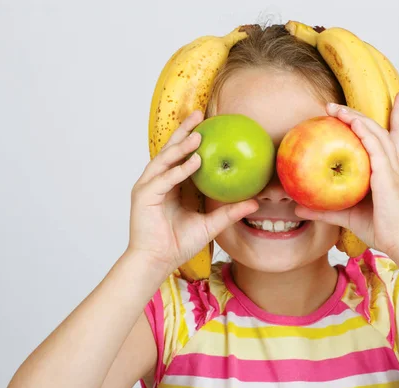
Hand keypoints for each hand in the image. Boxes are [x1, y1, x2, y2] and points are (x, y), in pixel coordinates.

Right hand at [128, 110, 258, 273]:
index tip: (208, 123)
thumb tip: (254, 202)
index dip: (191, 138)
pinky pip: (164, 179)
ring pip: (165, 160)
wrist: (158, 261)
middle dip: (183, 131)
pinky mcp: (144, 196)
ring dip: (181, 146)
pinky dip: (179, 170)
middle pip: (171, 150)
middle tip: (199, 114)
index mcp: (171, 185)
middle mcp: (158, 181)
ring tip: (199, 134)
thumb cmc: (179, 244)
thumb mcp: (210, 224)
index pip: (181, 156)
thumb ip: (229, 212)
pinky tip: (194, 161)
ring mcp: (149, 187)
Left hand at [295, 90, 398, 256]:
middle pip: (379, 128)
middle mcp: (392, 165)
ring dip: (355, 117)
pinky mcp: (388, 175)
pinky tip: (352, 123)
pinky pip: (376, 147)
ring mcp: (391, 168)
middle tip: (334, 105)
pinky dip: (365, 132)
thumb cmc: (379, 229)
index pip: (392, 136)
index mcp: (388, 170)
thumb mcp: (345, 215)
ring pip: (375, 133)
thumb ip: (323, 210)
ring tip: (335, 109)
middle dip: (358, 113)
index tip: (393, 98)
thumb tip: (298, 208)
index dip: (395, 116)